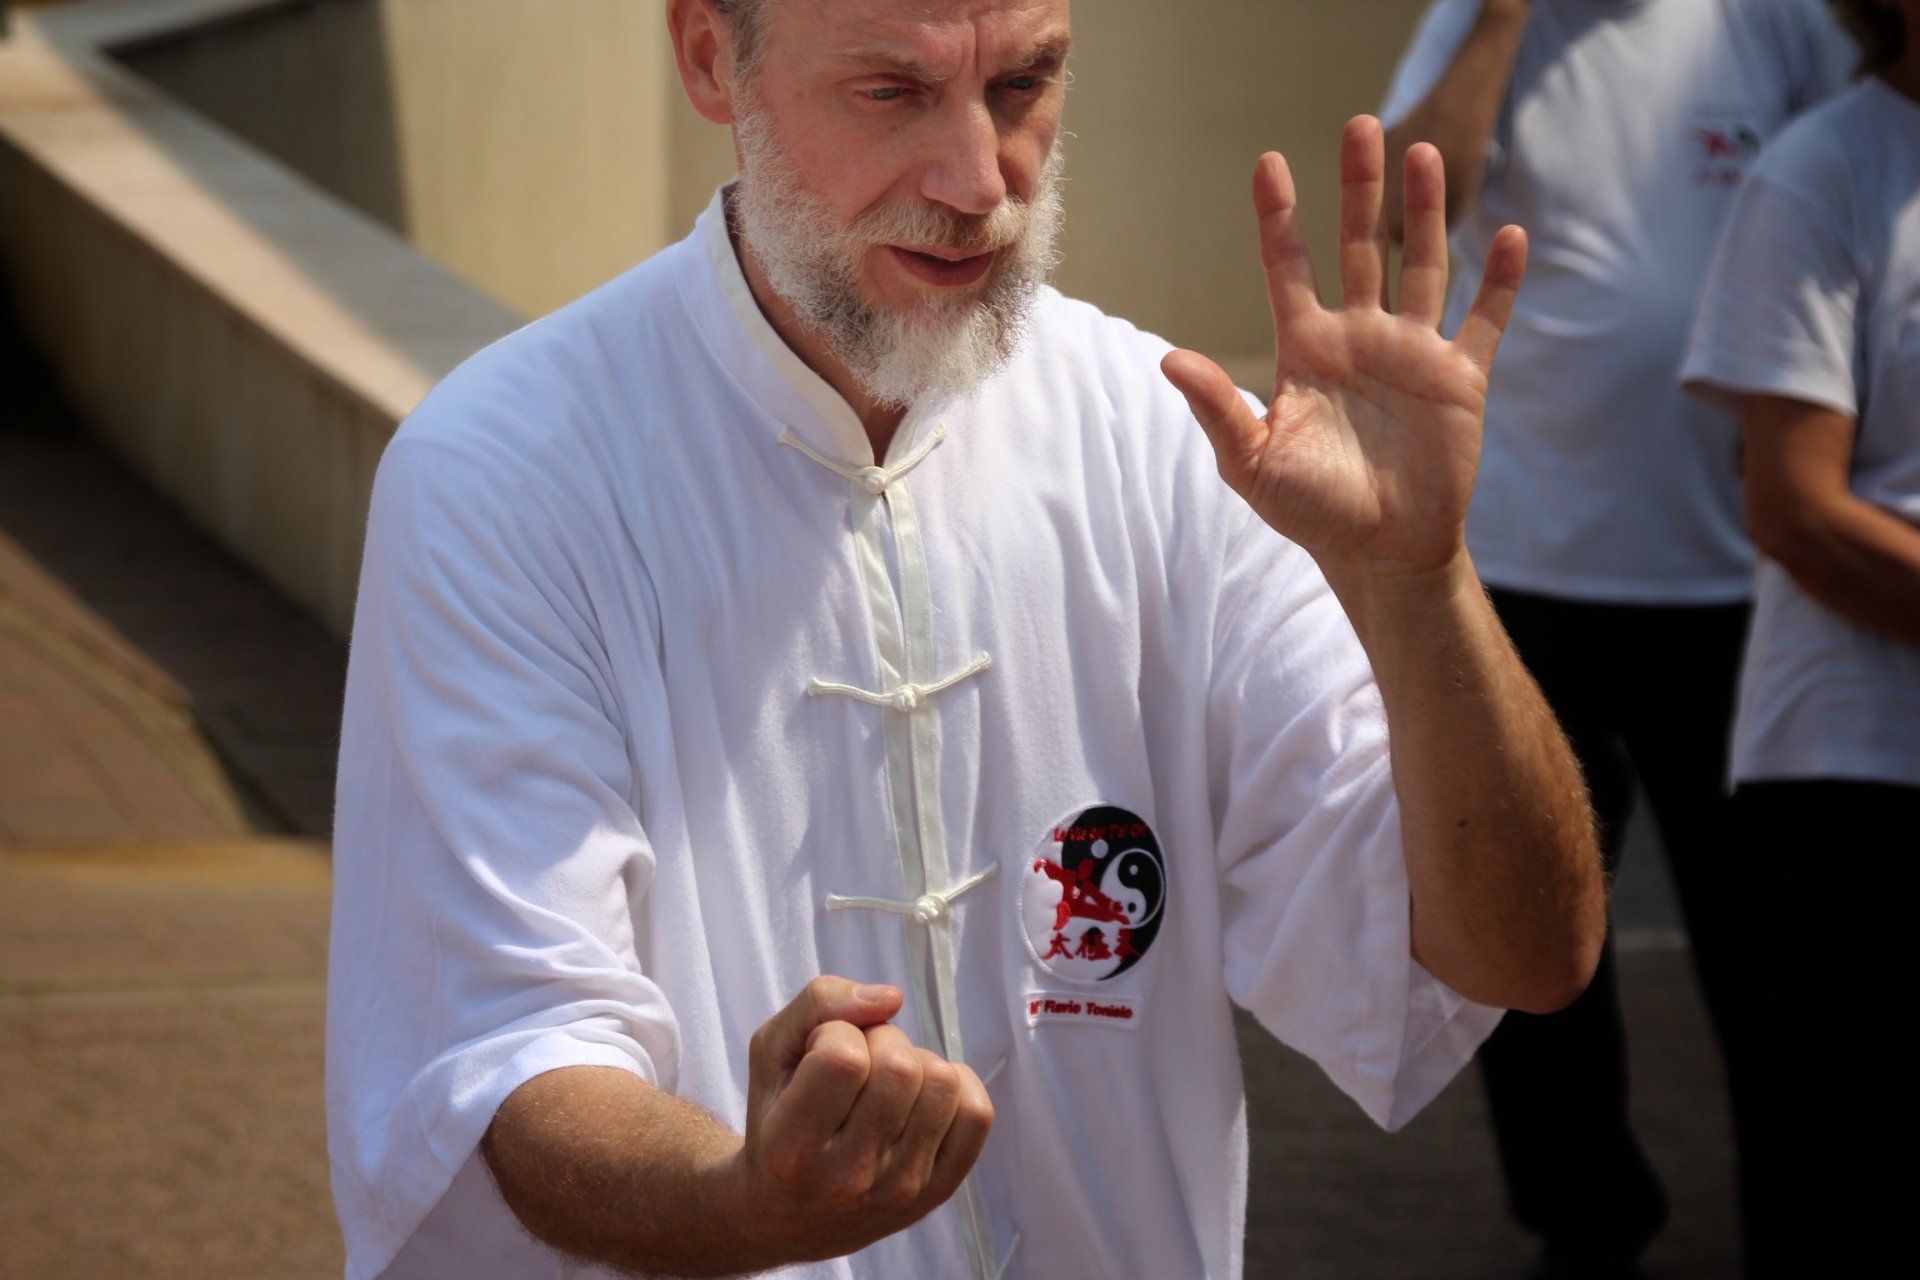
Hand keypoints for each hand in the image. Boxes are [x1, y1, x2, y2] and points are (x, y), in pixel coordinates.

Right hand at [726, 976, 993, 1263]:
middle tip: (858, 1060)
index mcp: (792, 1146)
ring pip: (943, 1083)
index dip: (836, 1031)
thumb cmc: (776, 1120)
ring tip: (887, 1081)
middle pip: (900, 1067)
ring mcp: (899, 1189)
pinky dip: (956, 1086)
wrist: (786, 1216)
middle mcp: (848, 1177)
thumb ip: (818, 1003)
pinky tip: (921, 1095)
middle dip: (881, 1040)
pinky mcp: (937, 1191)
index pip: (843, 1057)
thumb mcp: (770, 1052)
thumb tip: (892, 998)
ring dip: (918, 1062)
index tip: (821, 1050)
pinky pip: (976, 1114)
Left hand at [1162, 116, 1526, 585]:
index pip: (1288, 266)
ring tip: (1425, 154)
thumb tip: (1167, 357)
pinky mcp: (1459, 379)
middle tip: (1361, 127)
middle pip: (1359, 246)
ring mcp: (1411, 353)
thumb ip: (1216, 408)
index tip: (1268, 164)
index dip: (1279, 216)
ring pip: (1421, 265)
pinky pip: (1483, 319)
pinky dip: (1498, 280)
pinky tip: (1507, 234)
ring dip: (1424, 212)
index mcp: (1305, 349)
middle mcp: (1358, 337)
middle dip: (1359, 189)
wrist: (1380, 553)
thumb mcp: (1253, 462)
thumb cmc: (1310, 510)